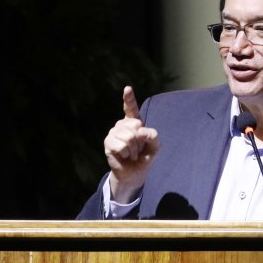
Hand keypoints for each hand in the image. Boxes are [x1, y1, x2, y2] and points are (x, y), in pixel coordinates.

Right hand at [104, 86, 158, 202]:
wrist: (134, 174)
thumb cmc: (144, 158)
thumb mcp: (155, 147)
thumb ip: (153, 136)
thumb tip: (140, 131)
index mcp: (134, 122)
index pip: (131, 108)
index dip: (129, 98)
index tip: (127, 88)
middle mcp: (122, 125)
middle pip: (136, 125)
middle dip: (140, 141)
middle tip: (137, 149)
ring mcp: (113, 133)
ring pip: (129, 137)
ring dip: (134, 149)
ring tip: (131, 154)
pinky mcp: (108, 143)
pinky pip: (121, 146)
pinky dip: (126, 154)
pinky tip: (124, 156)